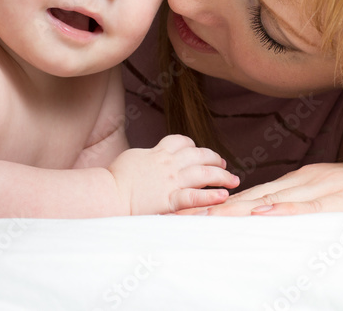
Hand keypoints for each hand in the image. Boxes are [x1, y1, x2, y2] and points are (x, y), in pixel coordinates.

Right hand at [108, 134, 239, 214]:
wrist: (108, 193)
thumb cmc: (115, 177)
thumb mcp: (133, 157)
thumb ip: (148, 156)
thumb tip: (151, 157)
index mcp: (159, 152)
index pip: (182, 142)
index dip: (193, 145)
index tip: (199, 151)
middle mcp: (169, 164)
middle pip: (199, 155)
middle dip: (214, 158)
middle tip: (223, 164)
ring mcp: (171, 181)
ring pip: (204, 174)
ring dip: (222, 176)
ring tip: (233, 180)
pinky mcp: (170, 200)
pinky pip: (194, 197)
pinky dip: (210, 196)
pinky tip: (223, 196)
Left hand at [178, 157, 342, 215]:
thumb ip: (312, 206)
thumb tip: (277, 221)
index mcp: (307, 180)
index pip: (252, 196)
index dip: (218, 207)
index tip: (187, 215)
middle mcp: (310, 181)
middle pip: (252, 198)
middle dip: (215, 210)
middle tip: (179, 219)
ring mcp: (329, 189)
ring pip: (273, 202)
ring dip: (237, 212)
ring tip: (204, 221)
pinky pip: (313, 208)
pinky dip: (286, 211)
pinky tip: (264, 216)